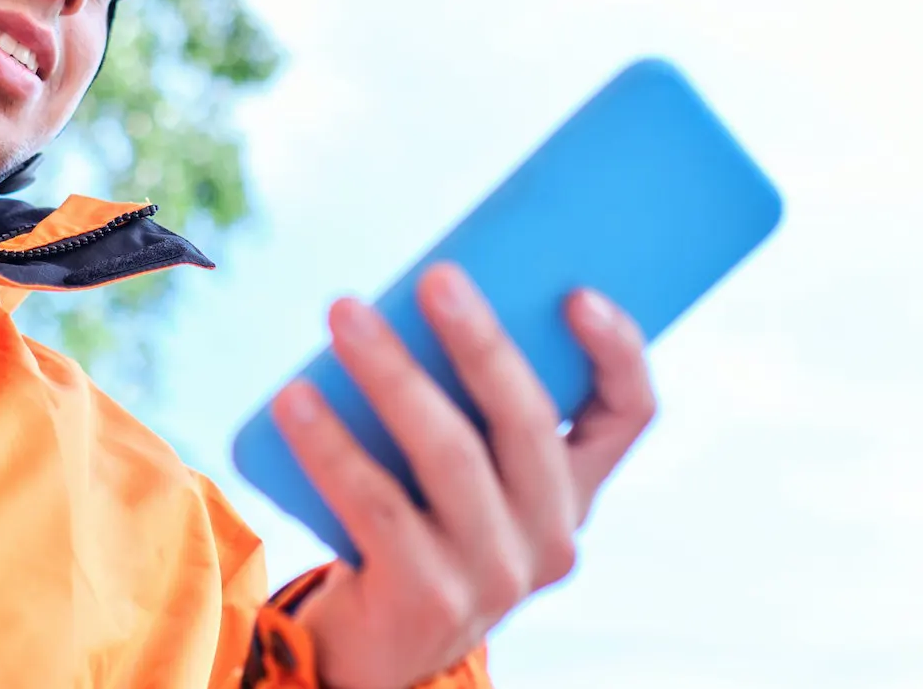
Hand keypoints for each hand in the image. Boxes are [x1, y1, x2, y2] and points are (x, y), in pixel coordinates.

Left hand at [274, 264, 656, 688]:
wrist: (372, 646)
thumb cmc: (414, 522)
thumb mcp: (459, 470)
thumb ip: (461, 403)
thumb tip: (416, 295)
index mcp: (571, 489)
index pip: (629, 415)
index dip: (616, 352)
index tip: (575, 293)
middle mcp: (549, 536)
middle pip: (527, 421)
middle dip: (481, 341)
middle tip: (434, 276)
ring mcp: (494, 575)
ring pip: (450, 454)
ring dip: (393, 374)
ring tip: (344, 314)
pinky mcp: (428, 599)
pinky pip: (376, 505)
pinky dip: (330, 445)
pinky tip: (293, 399)